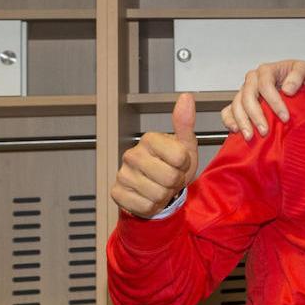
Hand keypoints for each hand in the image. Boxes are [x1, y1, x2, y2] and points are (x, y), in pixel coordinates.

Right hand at [111, 94, 199, 217]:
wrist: (156, 190)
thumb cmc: (172, 166)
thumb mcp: (184, 145)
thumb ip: (185, 123)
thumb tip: (186, 97)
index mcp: (150, 139)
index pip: (180, 157)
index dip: (185, 165)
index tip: (179, 164)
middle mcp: (132, 154)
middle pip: (170, 177)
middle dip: (175, 182)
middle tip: (170, 178)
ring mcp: (122, 174)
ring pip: (158, 194)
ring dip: (164, 195)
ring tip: (160, 187)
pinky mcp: (117, 193)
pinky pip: (145, 206)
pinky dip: (151, 206)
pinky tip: (148, 197)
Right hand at [220, 60, 304, 138]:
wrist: (300, 85)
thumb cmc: (300, 77)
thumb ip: (298, 75)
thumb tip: (287, 89)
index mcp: (267, 71)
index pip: (265, 84)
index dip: (274, 101)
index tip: (284, 117)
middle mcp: (253, 80)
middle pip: (248, 96)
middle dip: (255, 115)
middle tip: (265, 131)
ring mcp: (245, 92)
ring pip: (236, 104)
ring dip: (242, 121)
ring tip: (250, 136)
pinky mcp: (240, 103)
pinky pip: (228, 111)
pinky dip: (229, 120)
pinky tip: (236, 130)